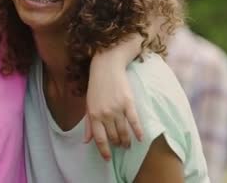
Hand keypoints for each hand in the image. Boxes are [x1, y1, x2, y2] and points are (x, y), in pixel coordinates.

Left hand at [85, 39, 143, 160]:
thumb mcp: (88, 105)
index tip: (108, 158)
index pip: (99, 138)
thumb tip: (86, 141)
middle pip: (113, 136)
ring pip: (124, 131)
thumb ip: (88, 124)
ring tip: (128, 144)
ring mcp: (117, 109)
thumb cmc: (96, 87)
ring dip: (126, 140)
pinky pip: (134, 121)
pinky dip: (138, 131)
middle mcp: (105, 114)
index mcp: (93, 115)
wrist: (106, 67)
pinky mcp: (128, 103)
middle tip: (120, 146)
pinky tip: (140, 138)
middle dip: (117, 144)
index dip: (104, 150)